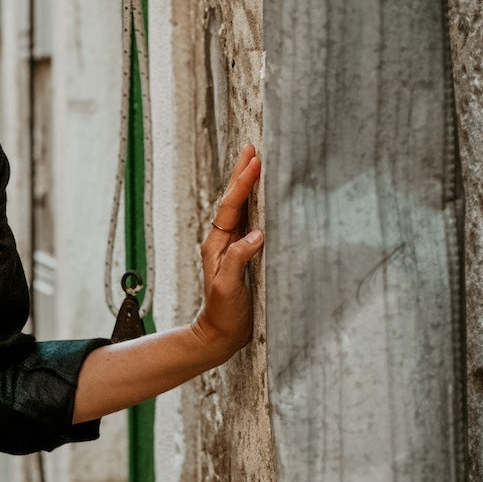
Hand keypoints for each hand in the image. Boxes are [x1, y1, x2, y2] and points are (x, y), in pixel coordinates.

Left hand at [191, 143, 263, 363]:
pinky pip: (250, 221)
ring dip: (248, 184)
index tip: (254, 161)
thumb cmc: (223, 313)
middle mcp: (223, 240)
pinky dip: (257, 204)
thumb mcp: (228, 288)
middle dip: (242, 173)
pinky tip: (265, 196)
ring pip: (241, 207)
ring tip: (256, 161)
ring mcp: (233, 246)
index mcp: (216, 244)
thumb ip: (238, 260)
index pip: (231, 206)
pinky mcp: (243, 254)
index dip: (242, 183)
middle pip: (233, 200)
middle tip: (252, 147)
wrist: (220, 334)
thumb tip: (255, 235)